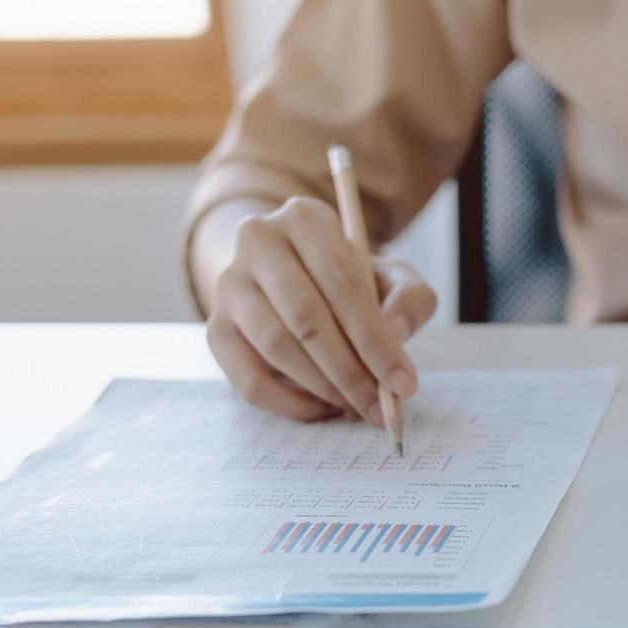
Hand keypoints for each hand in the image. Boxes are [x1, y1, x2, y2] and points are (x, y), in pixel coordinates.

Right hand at [205, 197, 436, 422]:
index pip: (343, 283)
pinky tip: (323, 409)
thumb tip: (394, 332)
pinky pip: (249, 379)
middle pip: (306, 317)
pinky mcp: (216, 329)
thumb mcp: (393, 277)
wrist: (294, 276)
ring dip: (323, 388)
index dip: (376, 340)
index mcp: (305, 219)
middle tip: (380, 407)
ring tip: (356, 406)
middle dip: (350, 372)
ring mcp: (229, 285)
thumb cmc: (350, 280)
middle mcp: (257, 242)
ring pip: (276, 347)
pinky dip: (290, 404)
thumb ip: (410, 299)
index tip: (403, 383)